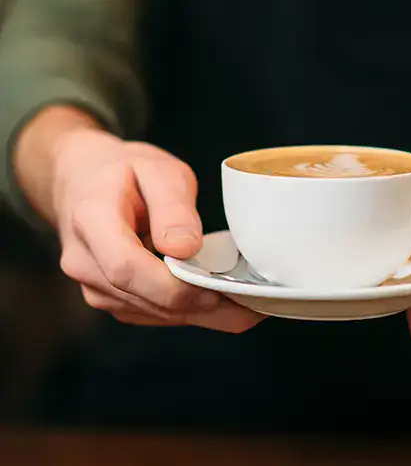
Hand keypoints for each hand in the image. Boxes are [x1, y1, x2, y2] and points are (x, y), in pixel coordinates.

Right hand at [51, 127, 263, 331]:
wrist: (85, 181)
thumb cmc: (124, 171)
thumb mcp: (156, 169)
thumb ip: (172, 206)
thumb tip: (186, 249)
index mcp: (92, 220)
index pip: (126, 268)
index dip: (174, 284)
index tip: (218, 283)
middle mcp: (85, 262)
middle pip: (145, 299)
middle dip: (201, 303)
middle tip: (254, 299)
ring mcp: (94, 287)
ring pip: (154, 313)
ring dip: (201, 312)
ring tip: (248, 301)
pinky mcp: (112, 299)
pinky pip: (154, 314)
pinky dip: (190, 310)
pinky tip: (223, 300)